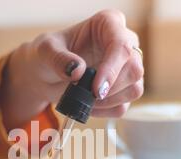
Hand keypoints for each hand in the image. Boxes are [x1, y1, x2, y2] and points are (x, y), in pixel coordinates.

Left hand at [0, 9, 143, 128]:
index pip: (121, 45)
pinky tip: (88, 105)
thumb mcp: (45, 51)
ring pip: (134, 89)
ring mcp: (126, 68)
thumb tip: (77, 71)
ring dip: (107, 101)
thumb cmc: (47, 55)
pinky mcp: (123, 90)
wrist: (45, 75)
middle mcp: (124, 44)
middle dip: (110, 88)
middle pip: (134, 70)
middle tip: (87, 95)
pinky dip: (104, 111)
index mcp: (108, 24)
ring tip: (84, 98)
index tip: (95, 89)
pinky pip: (123, 106)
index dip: (111, 69)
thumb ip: (58, 58)